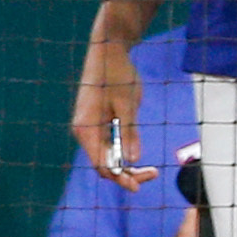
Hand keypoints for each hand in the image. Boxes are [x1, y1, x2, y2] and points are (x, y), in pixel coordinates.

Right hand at [72, 39, 155, 191]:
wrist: (108, 50)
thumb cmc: (118, 74)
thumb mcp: (128, 104)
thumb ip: (129, 132)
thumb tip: (132, 159)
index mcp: (85, 129)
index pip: (101, 164)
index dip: (120, 177)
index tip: (139, 186)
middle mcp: (83, 131)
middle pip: (102, 163)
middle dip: (126, 173)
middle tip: (153, 174)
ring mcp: (88, 126)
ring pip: (105, 154)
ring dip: (125, 164)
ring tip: (151, 169)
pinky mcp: (96, 121)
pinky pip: (107, 143)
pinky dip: (121, 150)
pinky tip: (136, 154)